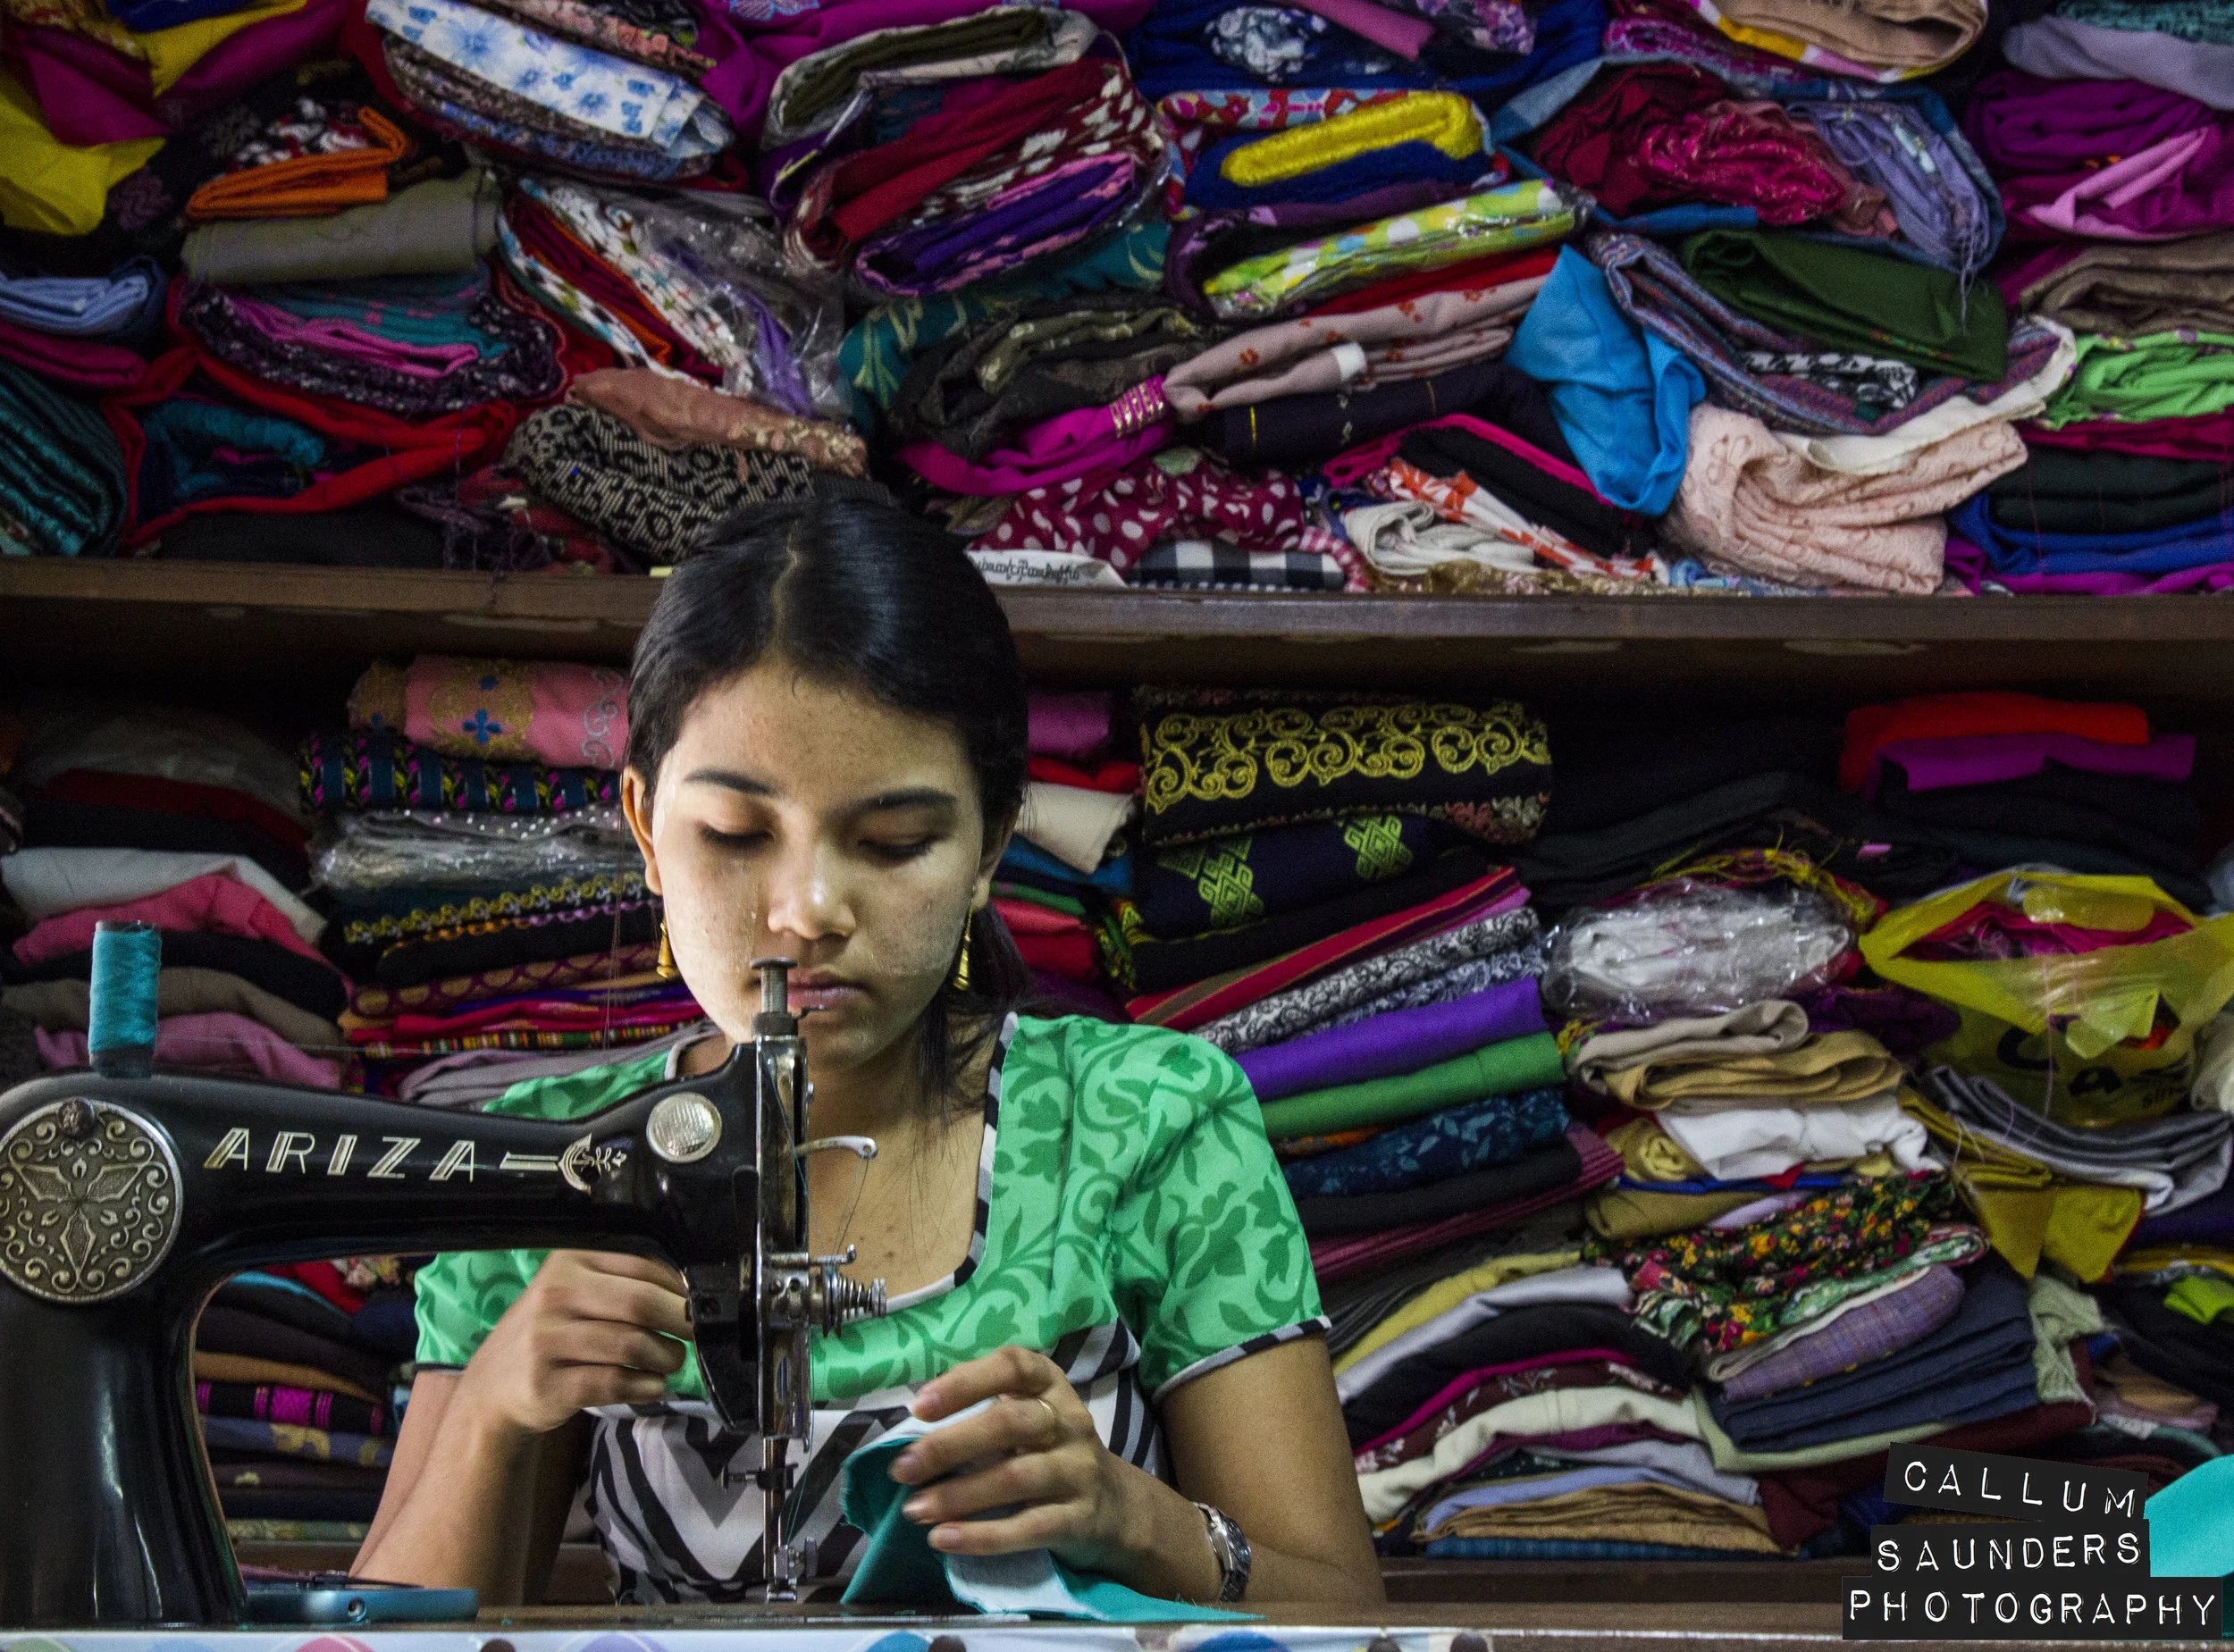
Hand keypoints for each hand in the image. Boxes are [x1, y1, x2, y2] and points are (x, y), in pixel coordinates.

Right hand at [455, 1250, 692, 1438]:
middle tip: (692, 1336)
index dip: (678, 1288)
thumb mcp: (574, 1294)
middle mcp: (554, 1295)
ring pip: (631, 1346)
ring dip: (665, 1359)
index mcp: (568, 1262)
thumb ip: (623, 1284)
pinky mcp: (547, 1384)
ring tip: (669, 1363)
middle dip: (679, 1322)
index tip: (695, 1305)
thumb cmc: (550, 1334)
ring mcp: (547, 1340)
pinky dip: (645, 1387)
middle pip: (639, 1304)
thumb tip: (690, 1291)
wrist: (491, 1389)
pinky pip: (613, 1383)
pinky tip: (652, 1386)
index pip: (641, 1265)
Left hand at [887, 1346, 1139, 1569]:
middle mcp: (1068, 1421)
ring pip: (1016, 1477)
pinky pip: (1028, 1527)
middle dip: (949, 1445)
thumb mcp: (1029, 1417)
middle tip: (902, 1469)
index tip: (920, 1406)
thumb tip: (908, 1426)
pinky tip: (942, 1539)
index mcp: (1049, 1386)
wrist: (1116, 1507)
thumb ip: (983, 1410)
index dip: (965, 1382)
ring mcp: (1078, 1470)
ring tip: (913, 1510)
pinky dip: (981, 1536)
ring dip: (958, 1495)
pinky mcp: (1079, 1519)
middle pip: (1009, 1423)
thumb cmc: (1049, 1452)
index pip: (1013, 1367)